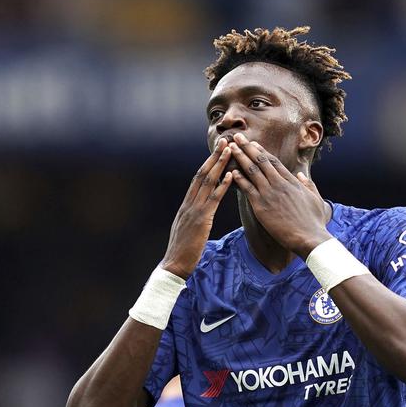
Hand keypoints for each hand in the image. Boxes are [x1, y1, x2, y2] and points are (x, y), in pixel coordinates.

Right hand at [161, 140, 234, 277]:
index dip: (208, 163)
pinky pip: (213, 200)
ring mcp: (193, 211)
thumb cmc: (183, 252)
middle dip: (214, 157)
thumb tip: (203, 212)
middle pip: (202, 174)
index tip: (218, 150)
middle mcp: (188, 204)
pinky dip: (222, 186)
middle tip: (225, 140)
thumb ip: (195, 218)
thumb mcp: (188, 230)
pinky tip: (231, 176)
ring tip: (230, 150)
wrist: (174, 266)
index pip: (198, 179)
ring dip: (220, 165)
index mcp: (186, 205)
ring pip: (207, 182)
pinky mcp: (201, 221)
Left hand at [228, 133, 330, 257]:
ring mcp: (270, 194)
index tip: (253, 144)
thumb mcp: (316, 199)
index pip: (274, 162)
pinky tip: (231, 171)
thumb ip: (308, 185)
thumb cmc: (314, 222)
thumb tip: (301, 174)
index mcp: (292, 182)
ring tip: (231, 148)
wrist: (310, 238)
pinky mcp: (261, 206)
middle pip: (261, 161)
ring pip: (252, 171)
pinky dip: (239, 178)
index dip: (261, 151)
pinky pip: (247, 188)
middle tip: (237, 137)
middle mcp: (279, 184)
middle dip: (247, 147)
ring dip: (240, 157)